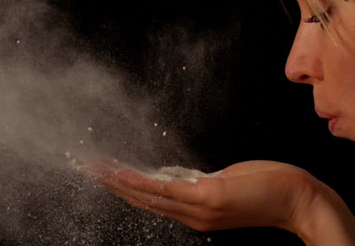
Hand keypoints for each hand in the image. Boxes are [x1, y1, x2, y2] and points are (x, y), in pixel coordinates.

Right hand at [84, 159, 354, 245]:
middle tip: (88, 170)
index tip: (106, 176)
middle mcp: (190, 216)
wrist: (297, 200)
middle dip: (112, 185)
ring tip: (95, 170)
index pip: (151, 201)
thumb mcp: (223, 186)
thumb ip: (195, 182)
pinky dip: (140, 183)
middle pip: (142, 201)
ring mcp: (197, 209)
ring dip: (118, 182)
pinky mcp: (207, 197)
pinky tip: (122, 175)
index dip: (125, 190)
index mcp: (192, 213)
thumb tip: (173, 173)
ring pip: (148, 196)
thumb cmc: (262, 190)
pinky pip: (166, 190)